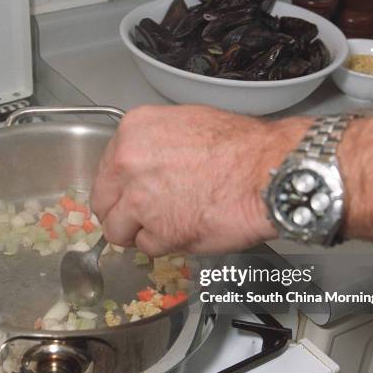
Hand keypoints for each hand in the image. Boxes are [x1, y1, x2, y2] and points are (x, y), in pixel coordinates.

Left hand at [91, 105, 311, 256]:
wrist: (269, 171)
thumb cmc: (240, 148)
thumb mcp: (186, 125)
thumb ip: (153, 147)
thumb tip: (141, 168)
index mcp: (133, 132)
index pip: (106, 169)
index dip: (119, 187)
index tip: (127, 195)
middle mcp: (128, 164)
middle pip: (103, 202)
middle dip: (120, 213)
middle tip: (140, 217)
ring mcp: (139, 200)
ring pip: (117, 230)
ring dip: (138, 233)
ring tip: (166, 225)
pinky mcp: (157, 232)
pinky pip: (147, 247)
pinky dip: (164, 245)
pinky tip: (185, 230)